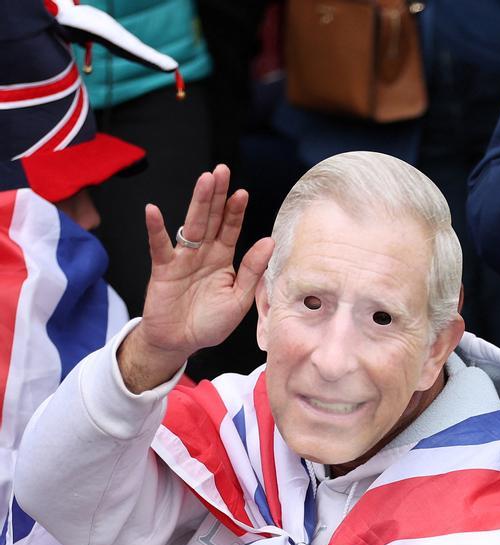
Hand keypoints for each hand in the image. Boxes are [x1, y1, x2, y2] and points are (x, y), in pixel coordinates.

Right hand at [118, 165, 273, 392]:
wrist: (181, 342)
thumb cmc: (210, 322)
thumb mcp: (239, 298)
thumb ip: (252, 270)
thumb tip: (269, 241)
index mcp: (223, 259)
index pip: (231, 229)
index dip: (236, 211)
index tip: (242, 192)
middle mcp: (204, 254)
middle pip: (212, 218)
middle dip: (217, 195)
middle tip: (222, 170)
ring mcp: (183, 259)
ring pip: (191, 225)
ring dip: (197, 202)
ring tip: (205, 180)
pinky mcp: (164, 269)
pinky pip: (159, 246)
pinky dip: (155, 229)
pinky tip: (153, 211)